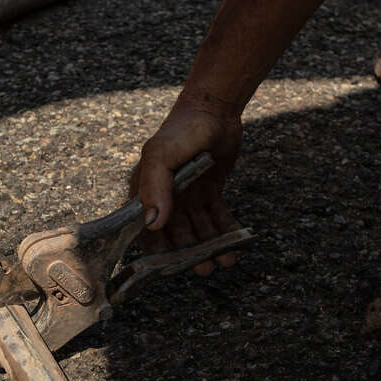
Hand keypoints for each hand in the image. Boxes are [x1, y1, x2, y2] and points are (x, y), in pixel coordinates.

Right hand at [130, 91, 242, 275]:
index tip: (168, 269)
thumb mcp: (162, 155)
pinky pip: (217, 218)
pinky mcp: (209, 192)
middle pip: (175, 235)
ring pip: (198, 230)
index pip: (145, 229)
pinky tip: (235, 246)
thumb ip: (155, 188)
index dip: (155, 250)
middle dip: (189, 254)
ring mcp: (188, 196)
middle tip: (204, 268)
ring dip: (210, 247)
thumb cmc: (182, 129)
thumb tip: (152, 224)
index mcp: (146, 191)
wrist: (215, 110)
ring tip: (224, 261)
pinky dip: (225, 232)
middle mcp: (165, 197)